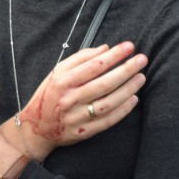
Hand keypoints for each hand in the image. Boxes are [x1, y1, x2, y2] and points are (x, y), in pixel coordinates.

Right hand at [2, 42, 146, 161]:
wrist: (36, 128)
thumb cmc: (48, 95)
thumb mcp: (57, 72)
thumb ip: (80, 59)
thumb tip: (105, 49)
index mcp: (63, 81)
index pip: (94, 65)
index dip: (114, 55)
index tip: (129, 47)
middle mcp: (70, 99)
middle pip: (104, 83)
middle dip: (126, 69)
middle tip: (142, 59)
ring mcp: (77, 117)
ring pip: (109, 102)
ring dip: (128, 89)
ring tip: (141, 77)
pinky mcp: (84, 132)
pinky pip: (108, 121)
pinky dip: (123, 110)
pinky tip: (133, 98)